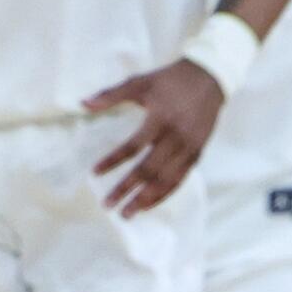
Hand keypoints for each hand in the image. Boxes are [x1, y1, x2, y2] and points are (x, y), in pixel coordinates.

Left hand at [84, 58, 224, 215]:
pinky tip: (149, 203)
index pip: (133, 146)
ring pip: (166, 180)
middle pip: (149, 170)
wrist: (209, 78)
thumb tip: (82, 103)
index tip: (94, 173)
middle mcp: (176, 137)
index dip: (113, 160)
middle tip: (108, 205)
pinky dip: (164, 193)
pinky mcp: (198, 153)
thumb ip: (111, 94)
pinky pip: (180, 179)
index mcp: (160, 119)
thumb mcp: (140, 82)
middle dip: (127, 189)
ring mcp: (189, 148)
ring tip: (128, 213)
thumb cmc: (170, 80)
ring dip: (146, 199)